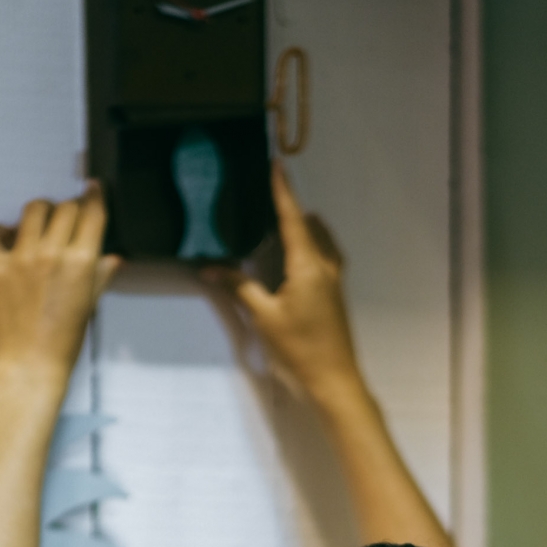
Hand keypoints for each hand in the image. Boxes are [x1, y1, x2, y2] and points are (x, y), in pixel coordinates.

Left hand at [0, 188, 119, 389]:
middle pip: (64, 208)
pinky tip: (6, 239)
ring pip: (33, 211)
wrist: (30, 368)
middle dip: (69, 210)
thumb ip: (99, 276)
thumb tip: (112, 259)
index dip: (94, 197)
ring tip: (38, 228)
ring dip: (40, 214)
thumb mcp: (89, 307)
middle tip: (66, 221)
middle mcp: (52, 254)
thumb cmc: (62, 345)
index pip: (92, 213)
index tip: (93, 189)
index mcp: (81, 263)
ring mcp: (21, 259)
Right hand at [209, 164, 358, 404]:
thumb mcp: (264, 318)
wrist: (333, 381)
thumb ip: (239, 288)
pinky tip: (301, 257)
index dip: (283, 191)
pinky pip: (325, 257)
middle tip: (269, 198)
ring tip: (284, 224)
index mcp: (308, 265)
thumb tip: (211, 269)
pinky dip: (312, 246)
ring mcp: (334, 280)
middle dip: (290, 210)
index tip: (277, 165)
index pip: (292, 218)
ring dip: (304, 229)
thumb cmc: (299, 349)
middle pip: (308, 226)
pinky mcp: (335, 294)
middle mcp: (325, 266)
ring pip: (321, 241)